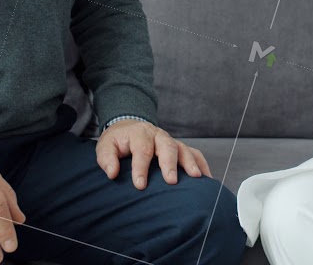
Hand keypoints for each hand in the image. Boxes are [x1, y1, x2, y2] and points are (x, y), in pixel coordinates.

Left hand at [95, 119, 212, 188]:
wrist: (129, 127)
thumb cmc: (118, 141)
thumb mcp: (106, 146)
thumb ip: (107, 158)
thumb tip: (112, 173)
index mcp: (139, 133)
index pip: (141, 149)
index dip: (141, 167)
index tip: (140, 185)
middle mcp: (157, 135)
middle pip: (167, 146)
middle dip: (169, 164)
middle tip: (171, 181)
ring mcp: (170, 140)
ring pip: (183, 148)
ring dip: (190, 162)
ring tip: (196, 177)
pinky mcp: (179, 147)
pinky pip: (194, 153)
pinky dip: (202, 164)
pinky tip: (206, 178)